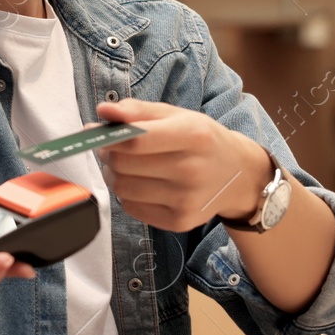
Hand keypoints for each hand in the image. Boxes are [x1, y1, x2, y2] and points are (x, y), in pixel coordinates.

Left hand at [94, 98, 270, 231]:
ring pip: (122, 188)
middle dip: (107, 154)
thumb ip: (137, 111)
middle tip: (110, 147)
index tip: (97, 132)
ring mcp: (186, 200)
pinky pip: (131, 208)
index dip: (108, 137)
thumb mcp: (177, 115)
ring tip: (125, 165)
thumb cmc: (203, 141)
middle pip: (124, 165)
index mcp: (194, 136)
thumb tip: (103, 111)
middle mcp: (192, 170)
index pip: (136, 140)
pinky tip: (141, 183)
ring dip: (113, 174)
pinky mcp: (179, 222)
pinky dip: (126, 194)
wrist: (238, 176)